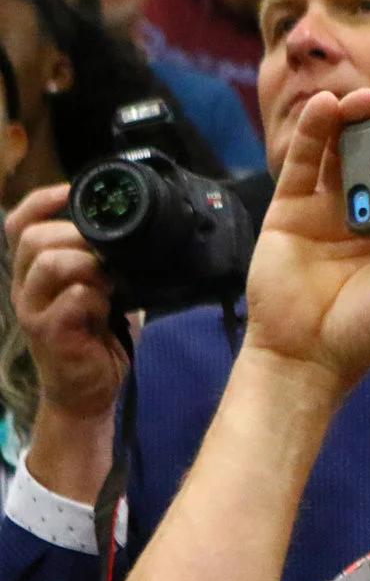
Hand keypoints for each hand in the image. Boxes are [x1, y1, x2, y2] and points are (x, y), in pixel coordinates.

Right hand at [7, 184, 126, 424]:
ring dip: (88, 264)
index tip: (74, 190)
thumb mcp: (100, 290)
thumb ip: (104, 260)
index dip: (42, 200)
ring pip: (49, 263)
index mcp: (34, 269)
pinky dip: (97, 296)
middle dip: (74, 235)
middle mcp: (25, 285)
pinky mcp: (50, 333)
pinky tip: (109, 305)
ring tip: (111, 281)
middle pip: (32, 237)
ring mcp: (33, 309)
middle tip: (107, 252)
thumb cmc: (97, 335)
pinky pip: (73, 298)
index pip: (19, 222)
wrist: (88, 390)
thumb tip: (138, 228)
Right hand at [240, 86, 369, 399]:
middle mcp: (364, 211)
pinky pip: (302, 163)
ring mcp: (326, 207)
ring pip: (340, 150)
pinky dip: (312, 132)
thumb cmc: (363, 334)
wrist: (303, 357)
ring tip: (368, 98)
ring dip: (354, 119)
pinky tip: (326, 108)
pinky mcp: (290, 208)